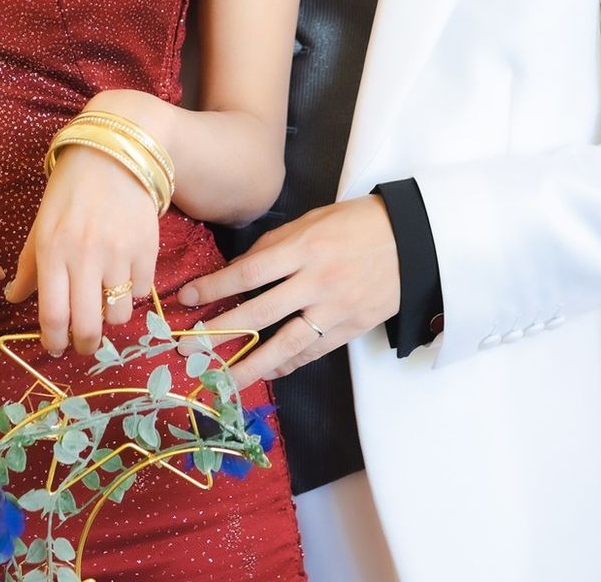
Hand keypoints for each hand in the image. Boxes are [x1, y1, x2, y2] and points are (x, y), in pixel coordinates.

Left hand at [5, 146, 158, 357]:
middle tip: (84, 344)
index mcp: (53, 250)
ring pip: (118, 314)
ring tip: (106, 304)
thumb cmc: (70, 190)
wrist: (114, 155)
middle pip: (87, 325)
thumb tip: (14, 299)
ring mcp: (120, 253)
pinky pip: (142, 291)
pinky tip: (125, 276)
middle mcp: (85, 256)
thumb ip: (29, 265)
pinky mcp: (148, 248)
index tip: (56, 348)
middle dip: (85, 345)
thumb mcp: (41, 225)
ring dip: (111, 318)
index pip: (52, 315)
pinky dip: (133, 291)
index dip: (54, 340)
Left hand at [177, 196, 399, 389]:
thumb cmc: (357, 222)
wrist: (414, 239)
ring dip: (251, 366)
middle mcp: (317, 281)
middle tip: (189, 346)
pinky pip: (313, 352)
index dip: (215, 287)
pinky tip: (269, 373)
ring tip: (223, 381)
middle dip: (221, 331)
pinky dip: (289, 365)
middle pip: (260, 312)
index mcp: (304, 247)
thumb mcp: (313, 220)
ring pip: (286, 345)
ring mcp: (336, 309)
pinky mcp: (351, 328)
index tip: (186, 297)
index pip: (249, 272)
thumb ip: (276, 245)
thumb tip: (240, 270)